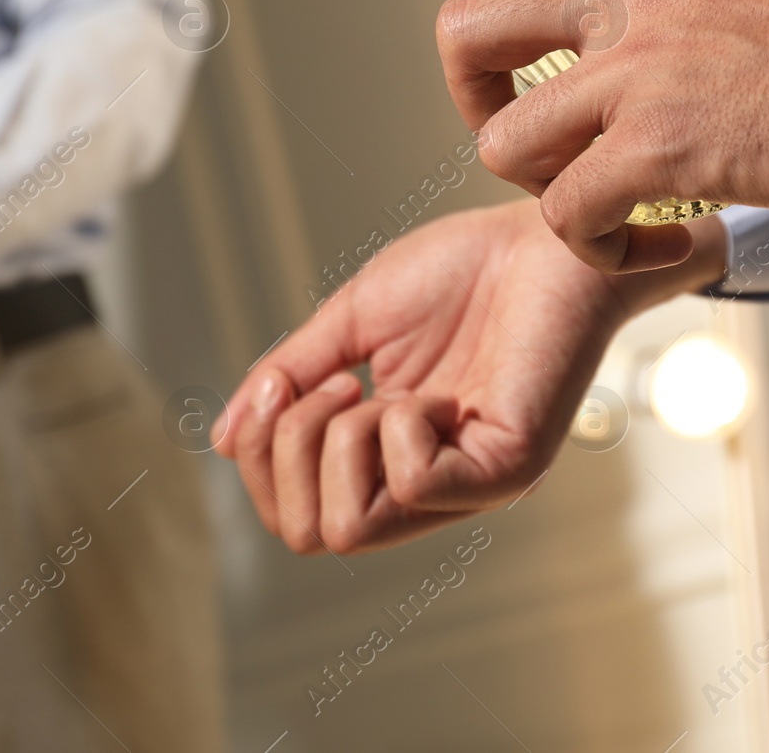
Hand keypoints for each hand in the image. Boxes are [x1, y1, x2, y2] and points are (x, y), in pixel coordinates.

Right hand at [213, 200, 726, 553]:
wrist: (547, 234)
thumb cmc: (465, 271)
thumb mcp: (351, 325)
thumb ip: (289, 379)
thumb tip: (221, 442)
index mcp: (390, 458)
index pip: (298, 516)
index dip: (261, 456)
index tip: (285, 381)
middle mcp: (428, 487)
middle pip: (311, 534)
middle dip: (286, 451)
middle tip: (336, 381)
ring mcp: (469, 485)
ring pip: (349, 528)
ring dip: (336, 441)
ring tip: (374, 385)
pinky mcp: (509, 466)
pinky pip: (412, 483)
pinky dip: (394, 429)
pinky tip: (428, 391)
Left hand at [436, 0, 768, 272]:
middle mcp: (634, 5)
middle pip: (472, 25)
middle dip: (470, 88)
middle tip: (518, 122)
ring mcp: (636, 78)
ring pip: (502, 143)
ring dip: (540, 190)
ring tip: (602, 210)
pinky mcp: (659, 150)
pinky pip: (571, 217)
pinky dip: (600, 251)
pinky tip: (656, 249)